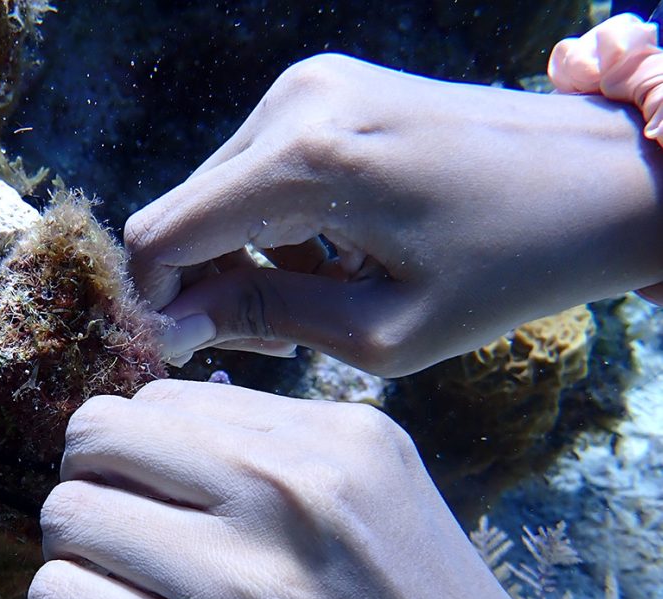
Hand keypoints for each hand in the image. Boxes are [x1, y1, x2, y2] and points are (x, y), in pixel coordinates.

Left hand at [27, 380, 592, 598]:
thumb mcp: (376, 492)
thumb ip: (273, 444)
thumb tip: (147, 425)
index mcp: (336, 441)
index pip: (161, 399)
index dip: (141, 446)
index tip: (156, 488)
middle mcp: (289, 495)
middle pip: (99, 435)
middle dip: (92, 477)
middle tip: (118, 521)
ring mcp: (243, 585)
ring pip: (67, 513)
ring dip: (78, 546)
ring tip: (121, 577)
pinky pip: (61, 597)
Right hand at [126, 54, 662, 375]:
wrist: (602, 178)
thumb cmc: (509, 267)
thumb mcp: (383, 329)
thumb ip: (263, 317)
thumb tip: (166, 327)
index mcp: (307, 157)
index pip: (163, 234)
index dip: (157, 302)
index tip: (187, 353)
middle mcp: (293, 102)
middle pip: (184, 211)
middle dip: (207, 284)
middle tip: (274, 340)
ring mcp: (309, 84)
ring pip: (216, 192)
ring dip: (243, 257)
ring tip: (316, 302)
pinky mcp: (326, 87)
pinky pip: (256, 167)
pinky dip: (272, 222)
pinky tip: (332, 257)